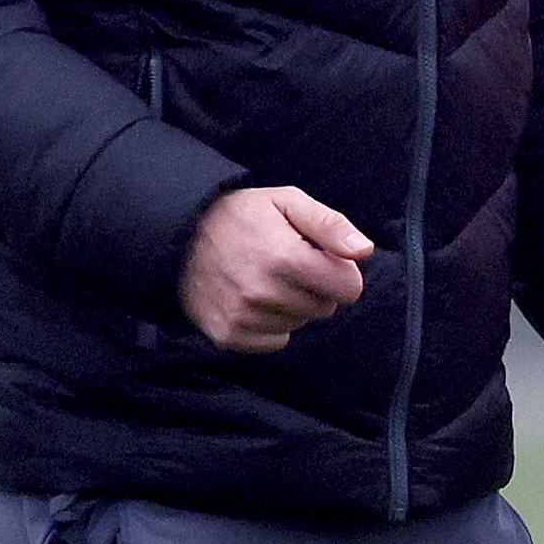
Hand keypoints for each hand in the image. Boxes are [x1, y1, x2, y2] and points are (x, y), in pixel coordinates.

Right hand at [178, 185, 370, 353]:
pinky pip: (276, 341)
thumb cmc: (241, 216)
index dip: (341, 271)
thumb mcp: (287, 202)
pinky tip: (252, 299)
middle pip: (325, 308)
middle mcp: (263, 292)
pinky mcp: (229, 335)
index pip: (348, 288)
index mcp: (284, 257)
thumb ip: (330, 225)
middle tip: (287, 265)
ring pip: (300, 324)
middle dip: (315, 287)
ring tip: (265, 278)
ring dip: (292, 305)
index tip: (320, 258)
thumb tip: (364, 250)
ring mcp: (243, 316)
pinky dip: (271, 324)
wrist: (179, 236)